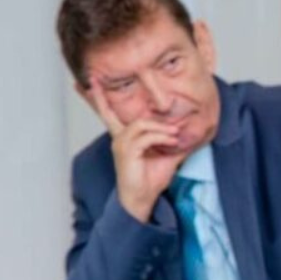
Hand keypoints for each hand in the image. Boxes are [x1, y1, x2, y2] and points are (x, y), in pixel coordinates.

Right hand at [91, 78, 185, 222]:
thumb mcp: (167, 157)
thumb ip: (173, 142)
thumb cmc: (150, 179)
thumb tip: (190, 134)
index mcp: (125, 137)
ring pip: (141, 124)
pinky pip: (146, 137)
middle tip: (94, 80)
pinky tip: (172, 141)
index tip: (91, 82)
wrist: (142, 199)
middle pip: (107, 112)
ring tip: (176, 134)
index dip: (98, 99)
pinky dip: (161, 136)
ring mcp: (121, 144)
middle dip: (99, 97)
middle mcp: (119, 138)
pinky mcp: (127, 151)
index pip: (109, 114)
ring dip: (161, 128)